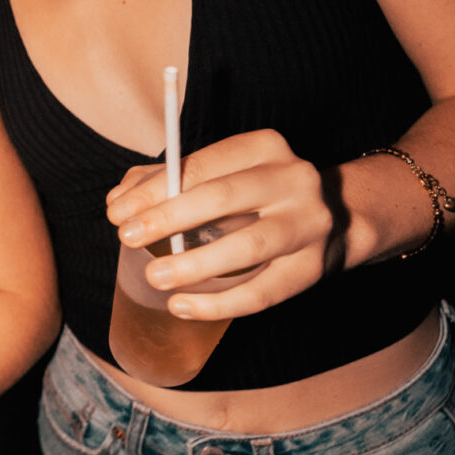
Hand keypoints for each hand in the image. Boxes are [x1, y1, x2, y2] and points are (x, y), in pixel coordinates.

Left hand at [104, 129, 345, 320]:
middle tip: (127, 238)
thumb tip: (118, 200)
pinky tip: (182, 307)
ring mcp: (308, 225)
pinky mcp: (312, 268)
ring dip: (195, 264)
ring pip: (248, 246)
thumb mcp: (223, 175)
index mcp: (265, 147)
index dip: (155, 189)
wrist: (336, 220)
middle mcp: (293, 179)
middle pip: (224, 197)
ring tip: (154, 278)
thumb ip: (168, 181)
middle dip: (169, 218)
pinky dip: (218, 304)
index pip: (202, 165)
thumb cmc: (259, 196)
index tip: (117, 212)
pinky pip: (262, 292)